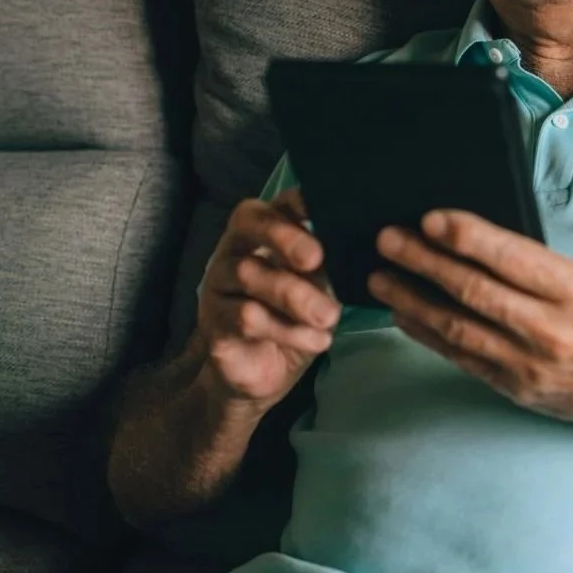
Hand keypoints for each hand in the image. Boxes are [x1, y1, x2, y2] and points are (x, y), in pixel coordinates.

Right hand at [195, 188, 340, 411]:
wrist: (263, 372)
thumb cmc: (294, 317)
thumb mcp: (318, 288)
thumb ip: (328, 264)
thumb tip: (358, 246)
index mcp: (264, 232)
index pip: (275, 203)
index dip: (295, 200)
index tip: (319, 205)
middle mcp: (236, 248)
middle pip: (249, 224)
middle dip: (285, 237)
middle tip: (316, 259)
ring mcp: (220, 282)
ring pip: (249, 274)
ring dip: (295, 296)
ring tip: (330, 317)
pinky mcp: (214, 321)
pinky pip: (245, 317)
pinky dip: (287, 329)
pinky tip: (318, 340)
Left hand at [369, 210, 572, 430]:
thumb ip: (538, 267)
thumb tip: (475, 242)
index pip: (511, 259)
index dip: (466, 237)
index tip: (429, 219)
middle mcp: (551, 330)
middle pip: (474, 291)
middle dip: (424, 262)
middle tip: (388, 240)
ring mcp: (529, 364)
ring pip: (457, 327)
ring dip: (412, 298)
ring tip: (381, 276)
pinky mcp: (514, 387)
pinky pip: (460, 357)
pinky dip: (428, 334)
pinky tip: (404, 314)